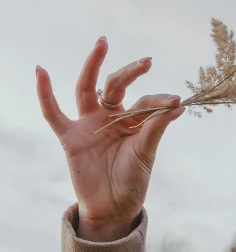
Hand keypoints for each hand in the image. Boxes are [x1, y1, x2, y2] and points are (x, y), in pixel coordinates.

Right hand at [36, 36, 184, 228]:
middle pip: (116, 86)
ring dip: (93, 65)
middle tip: (147, 61)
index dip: (159, 101)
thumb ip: (156, 127)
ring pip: (87, 88)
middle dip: (130, 72)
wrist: (114, 209)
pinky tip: (41, 72)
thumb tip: (178, 104)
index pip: (144, 102)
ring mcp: (89, 125)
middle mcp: (110, 118)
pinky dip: (45, 94)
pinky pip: (53, 113)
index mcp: (132, 122)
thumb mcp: (146, 153)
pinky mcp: (71, 138)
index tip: (176, 100)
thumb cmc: (132, 182)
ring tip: (103, 43)